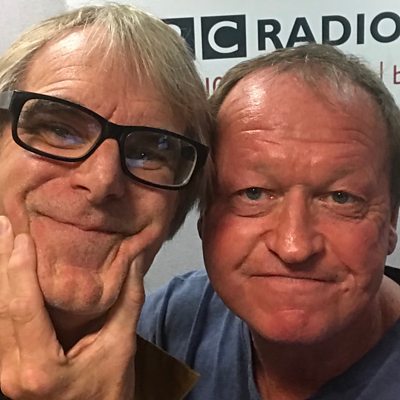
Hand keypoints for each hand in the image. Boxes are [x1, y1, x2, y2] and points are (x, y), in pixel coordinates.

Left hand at [0, 216, 143, 399]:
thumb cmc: (109, 388)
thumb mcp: (122, 344)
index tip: (20, 237)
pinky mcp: (4, 368)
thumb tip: (133, 259)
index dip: (19, 270)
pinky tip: (4, 273)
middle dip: (0, 264)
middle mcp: (11, 372)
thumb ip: (128, 300)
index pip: (23, 310)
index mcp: (41, 368)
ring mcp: (3, 373)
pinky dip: (1, 294)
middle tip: (0, 224)